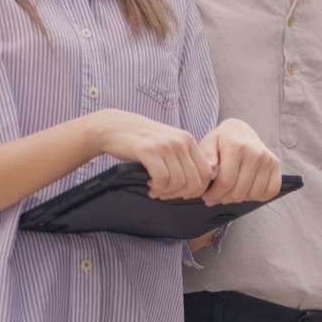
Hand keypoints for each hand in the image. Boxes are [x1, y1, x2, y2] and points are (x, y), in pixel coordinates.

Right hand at [90, 110, 213, 199]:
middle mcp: (180, 141)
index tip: (182, 194)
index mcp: (188, 140)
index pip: (207, 173)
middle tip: (166, 194)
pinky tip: (149, 184)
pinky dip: (156, 188)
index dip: (197, 190)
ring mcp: (165, 145)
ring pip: (179, 182)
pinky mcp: (148, 150)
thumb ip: (183, 159)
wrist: (114, 127)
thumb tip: (196, 186)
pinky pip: (162, 179)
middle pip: (195, 181)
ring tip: (155, 189)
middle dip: (180, 194)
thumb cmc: (141, 140)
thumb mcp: (168, 144)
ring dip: (166, 192)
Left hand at [197, 119, 282, 206]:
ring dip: (241, 199)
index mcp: (236, 147)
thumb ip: (206, 156)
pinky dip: (259, 196)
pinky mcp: (276, 165)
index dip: (214, 195)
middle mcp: (255, 153)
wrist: (240, 131)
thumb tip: (211, 170)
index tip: (207, 196)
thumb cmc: (222, 140)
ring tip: (231, 191)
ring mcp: (268, 159)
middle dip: (224, 199)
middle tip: (217, 195)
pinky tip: (247, 190)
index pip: (226, 182)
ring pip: (254, 194)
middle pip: (239, 192)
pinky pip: (270, 191)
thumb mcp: (208, 143)